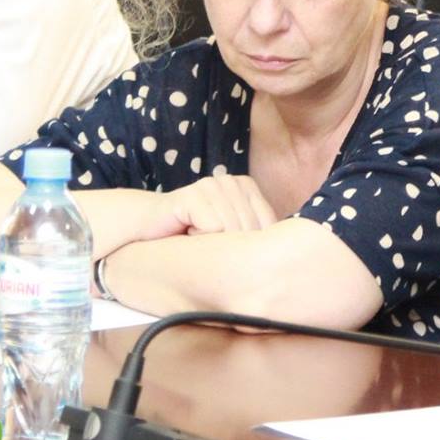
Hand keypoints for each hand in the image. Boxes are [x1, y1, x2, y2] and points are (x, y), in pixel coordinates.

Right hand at [140, 175, 278, 240]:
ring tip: (194, 237)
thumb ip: (256, 236)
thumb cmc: (191, 236)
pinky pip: (213, 230)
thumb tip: (293, 258)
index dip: (253, 248)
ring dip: (211, 247)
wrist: (146, 228)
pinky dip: (198, 240)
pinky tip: (184, 231)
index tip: (232, 250)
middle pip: (252, 232)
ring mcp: (213, 185)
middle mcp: (233, 181)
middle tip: (207, 244)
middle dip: (233, 250)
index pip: (270, 227)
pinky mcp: (193, 195)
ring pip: (233, 234)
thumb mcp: (230, 234)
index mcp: (247, 186)